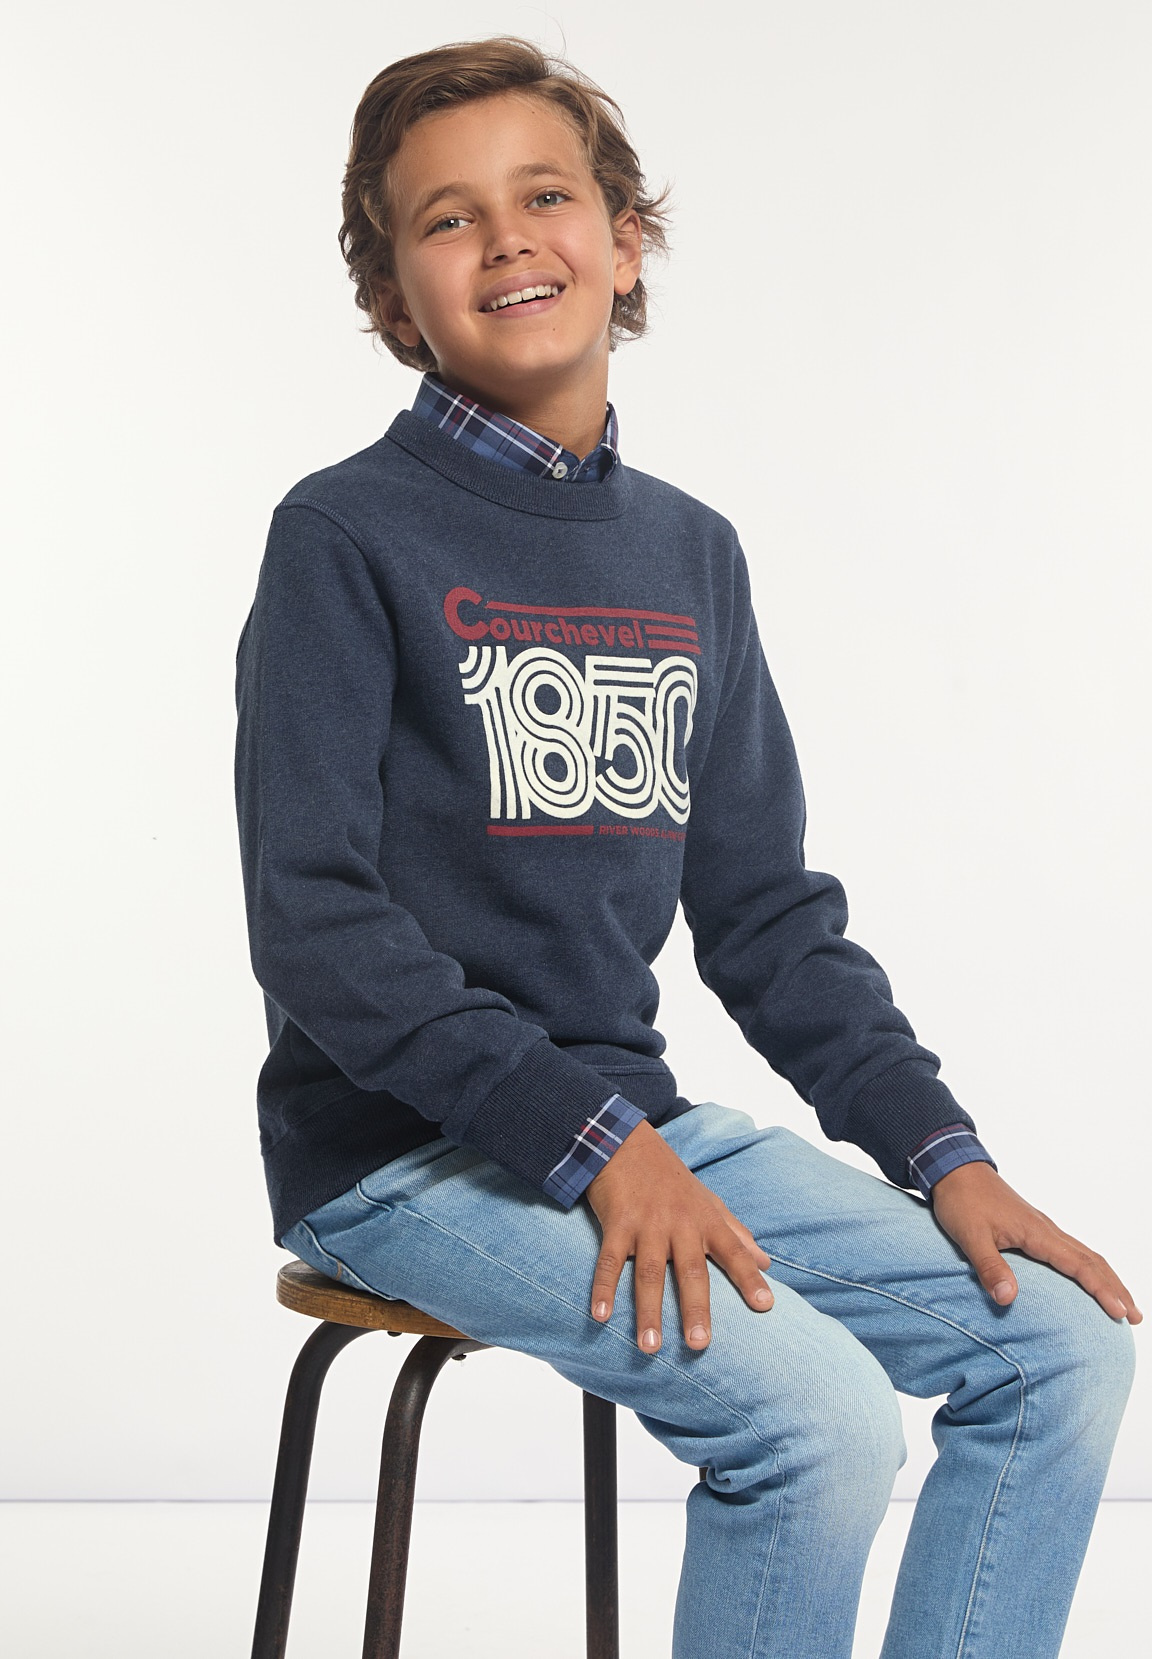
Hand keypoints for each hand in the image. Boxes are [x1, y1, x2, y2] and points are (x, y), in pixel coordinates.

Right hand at [583, 1119, 773, 1351]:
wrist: (627, 1143)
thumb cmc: (672, 1179)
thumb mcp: (709, 1202)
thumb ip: (736, 1234)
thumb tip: (767, 1263)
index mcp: (705, 1221)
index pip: (734, 1252)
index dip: (750, 1278)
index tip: (766, 1306)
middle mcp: (679, 1225)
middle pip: (690, 1272)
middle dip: (695, 1309)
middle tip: (699, 1345)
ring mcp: (646, 1225)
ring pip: (648, 1273)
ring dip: (648, 1310)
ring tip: (650, 1347)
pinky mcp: (616, 1223)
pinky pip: (609, 1261)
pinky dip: (603, 1288)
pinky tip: (600, 1316)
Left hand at [930, 1161, 1142, 1323]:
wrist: (955, 1169)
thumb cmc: (962, 1201)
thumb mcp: (969, 1236)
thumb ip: (989, 1266)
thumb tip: (1008, 1298)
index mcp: (1037, 1233)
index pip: (1079, 1266)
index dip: (1102, 1290)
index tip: (1121, 1313)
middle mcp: (1046, 1230)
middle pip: (1092, 1261)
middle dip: (1116, 1288)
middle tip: (1136, 1316)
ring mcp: (1042, 1228)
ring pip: (1085, 1254)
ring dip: (1106, 1278)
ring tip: (1123, 1302)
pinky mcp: (1034, 1228)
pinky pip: (1071, 1250)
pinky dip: (1089, 1267)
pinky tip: (1087, 1278)